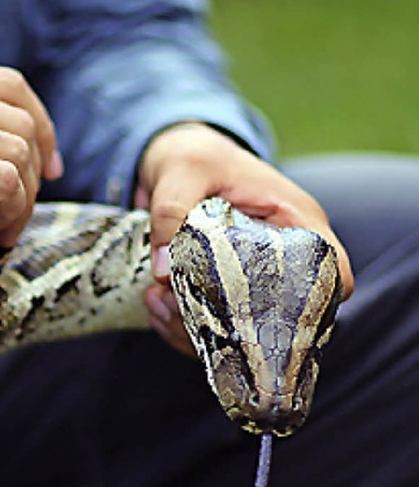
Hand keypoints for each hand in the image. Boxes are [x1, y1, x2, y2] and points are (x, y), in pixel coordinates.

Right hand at [0, 60, 61, 301]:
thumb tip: (25, 141)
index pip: (11, 84)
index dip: (43, 128)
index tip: (49, 168)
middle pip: (22, 122)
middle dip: (35, 174)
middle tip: (18, 210)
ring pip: (18, 153)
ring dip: (24, 200)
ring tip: (3, 225)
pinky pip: (4, 182)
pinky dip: (12, 212)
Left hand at [136, 123, 353, 354]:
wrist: (172, 159)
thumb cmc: (192, 155)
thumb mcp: (182, 170)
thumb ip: (171, 212)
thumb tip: (164, 272)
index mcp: (294, 221)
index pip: (333, 272)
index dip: (316, 303)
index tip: (266, 316)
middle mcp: (278, 256)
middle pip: (280, 317)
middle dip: (229, 327)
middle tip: (178, 306)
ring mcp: (249, 278)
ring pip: (239, 330)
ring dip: (194, 330)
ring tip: (157, 303)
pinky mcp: (220, 291)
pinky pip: (209, 326)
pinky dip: (179, 328)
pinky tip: (154, 306)